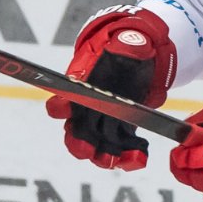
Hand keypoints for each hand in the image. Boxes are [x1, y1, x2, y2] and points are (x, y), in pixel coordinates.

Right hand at [46, 7, 176, 169]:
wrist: (140, 59)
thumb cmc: (127, 48)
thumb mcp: (128, 42)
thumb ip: (127, 45)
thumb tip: (131, 44)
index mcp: (81, 87)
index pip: (61, 101)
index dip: (60, 107)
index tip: (64, 109)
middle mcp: (86, 108)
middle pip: (75, 132)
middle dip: (80, 144)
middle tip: (90, 150)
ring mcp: (102, 120)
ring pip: (96, 145)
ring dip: (106, 156)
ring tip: (125, 158)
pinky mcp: (121, 127)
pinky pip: (120, 146)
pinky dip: (130, 154)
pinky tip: (142, 152)